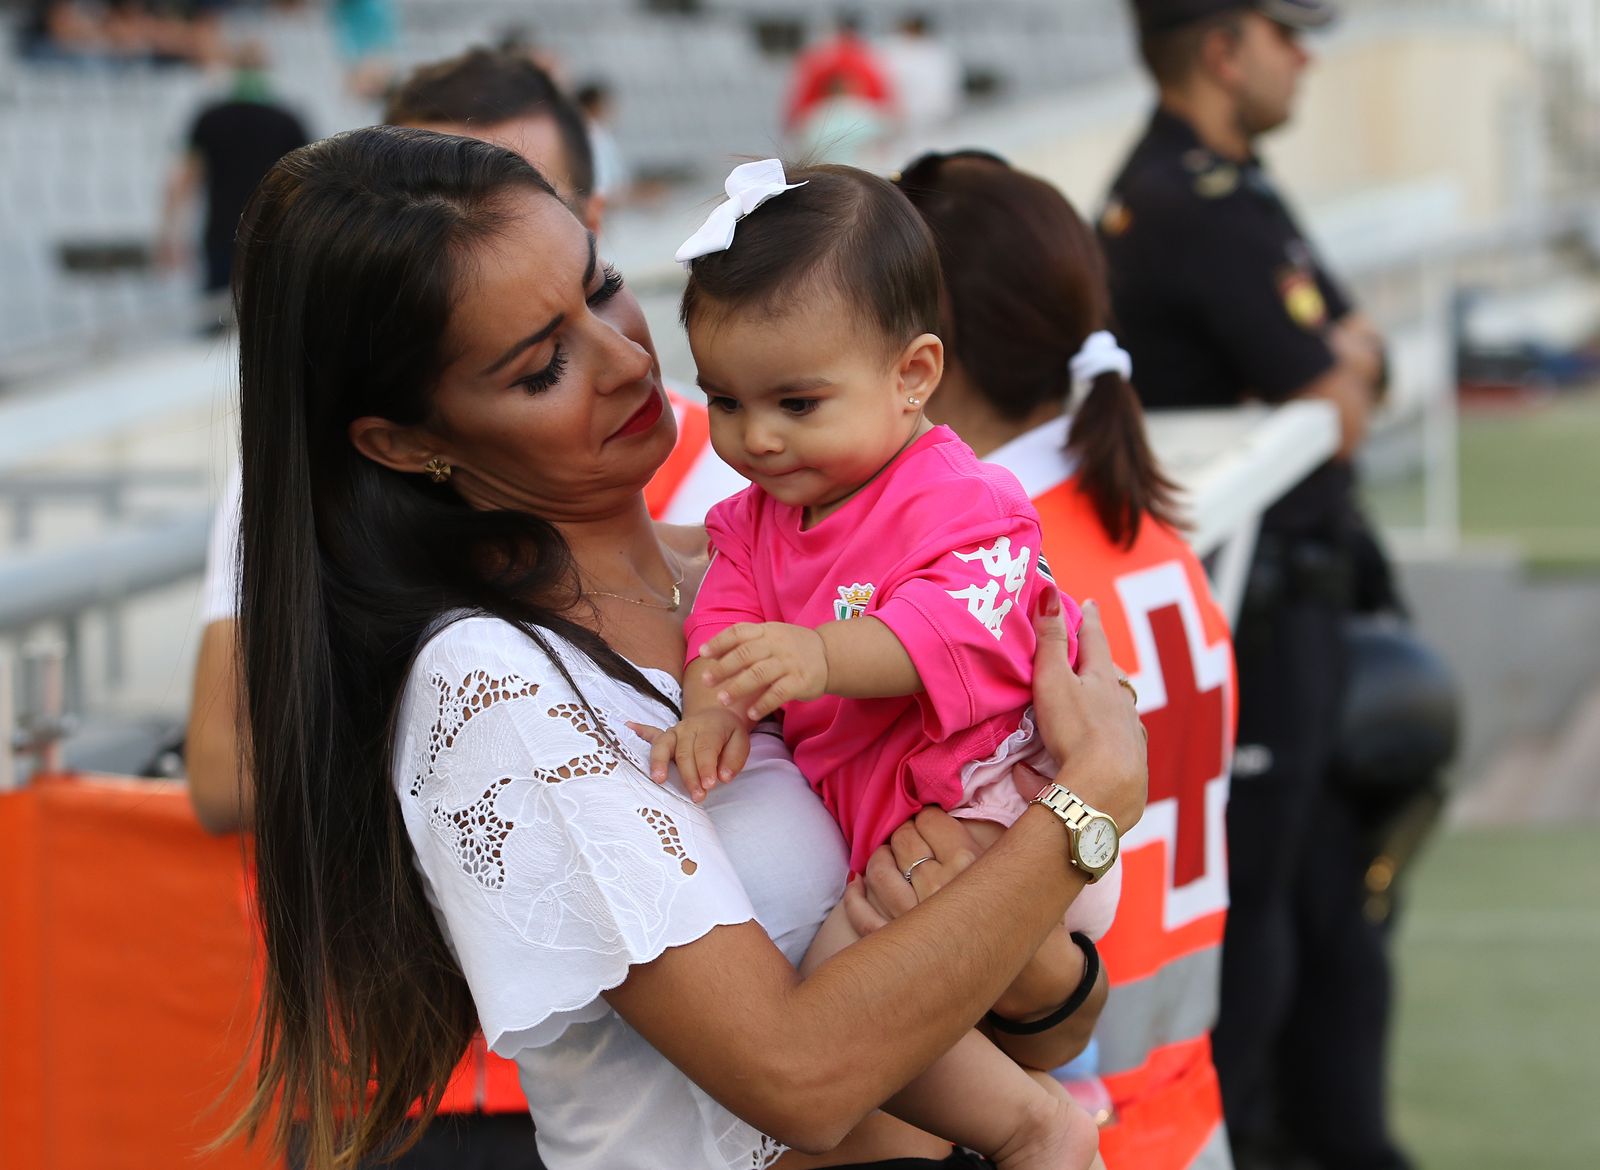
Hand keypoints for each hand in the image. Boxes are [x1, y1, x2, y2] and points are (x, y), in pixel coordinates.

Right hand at [626, 711, 749, 802]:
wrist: (717, 716)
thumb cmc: (728, 735)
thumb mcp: (741, 743)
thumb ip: (734, 760)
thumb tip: (723, 777)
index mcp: (710, 727)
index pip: (706, 749)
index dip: (706, 767)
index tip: (709, 785)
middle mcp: (689, 727)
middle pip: (685, 753)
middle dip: (689, 776)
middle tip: (697, 796)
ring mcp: (674, 730)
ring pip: (664, 746)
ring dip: (659, 762)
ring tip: (658, 779)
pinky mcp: (665, 736)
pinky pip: (650, 733)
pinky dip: (639, 731)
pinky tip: (628, 727)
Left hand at [695, 622, 827, 721]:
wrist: (829, 654)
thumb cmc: (791, 647)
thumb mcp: (771, 636)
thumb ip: (746, 643)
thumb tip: (712, 654)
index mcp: (766, 631)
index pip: (739, 632)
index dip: (720, 642)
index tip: (704, 653)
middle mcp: (776, 645)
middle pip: (745, 654)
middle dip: (723, 668)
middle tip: (706, 681)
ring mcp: (789, 663)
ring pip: (759, 674)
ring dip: (738, 687)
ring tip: (723, 700)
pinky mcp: (800, 681)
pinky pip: (778, 693)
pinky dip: (763, 704)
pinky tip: (751, 714)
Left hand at [844, 809, 1092, 1027]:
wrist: (1040, 980)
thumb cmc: (1041, 917)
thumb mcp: (1041, 860)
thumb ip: (1033, 804)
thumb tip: (1022, 764)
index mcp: (971, 864)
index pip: (931, 820)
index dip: (928, 816)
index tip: (932, 821)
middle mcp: (939, 889)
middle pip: (902, 841)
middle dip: (903, 832)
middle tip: (911, 837)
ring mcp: (915, 920)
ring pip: (878, 871)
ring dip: (878, 858)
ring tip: (888, 856)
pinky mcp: (901, 948)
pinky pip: (862, 917)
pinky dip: (855, 898)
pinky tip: (858, 885)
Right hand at [1030, 590, 1146, 831]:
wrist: (1107, 788)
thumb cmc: (1076, 730)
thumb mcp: (1054, 681)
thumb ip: (1051, 640)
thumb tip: (1049, 591)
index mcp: (1103, 679)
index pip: (1096, 640)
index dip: (1089, 620)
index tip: (1090, 604)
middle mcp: (1123, 703)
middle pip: (1112, 676)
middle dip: (1101, 664)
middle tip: (1092, 657)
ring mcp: (1131, 734)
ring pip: (1121, 709)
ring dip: (1108, 703)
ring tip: (1096, 703)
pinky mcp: (1134, 765)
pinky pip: (1121, 743)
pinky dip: (1109, 739)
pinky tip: (1100, 749)